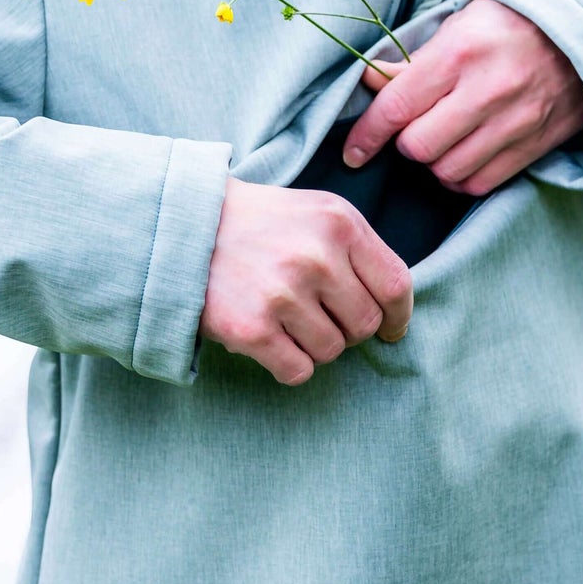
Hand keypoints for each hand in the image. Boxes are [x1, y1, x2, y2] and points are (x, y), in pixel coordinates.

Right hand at [199, 176, 413, 386]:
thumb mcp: (318, 213)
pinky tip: (270, 340)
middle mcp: (316, 257)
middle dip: (348, 329)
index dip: (397, 316)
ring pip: (332, 351)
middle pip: (364, 324)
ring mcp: (283, 294)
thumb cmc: (261, 224)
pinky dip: (289, 364)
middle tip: (319, 316)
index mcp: (340, 223)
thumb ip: (358, 251)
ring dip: (314, 345)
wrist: (185, 226)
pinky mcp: (252, 329)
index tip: (388, 328)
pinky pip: (298, 371)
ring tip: (286, 319)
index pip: (395, 286)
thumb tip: (394, 310)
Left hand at [341, 0, 582, 194]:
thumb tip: (368, 82)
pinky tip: (464, 156)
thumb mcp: (460, 25)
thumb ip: (413, 60)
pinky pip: (481, 182)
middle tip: (414, 127)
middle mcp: (486, 90)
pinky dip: (463, 177)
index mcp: (459, 53)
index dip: (366, 135)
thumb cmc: (511, 24)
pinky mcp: (534, 145)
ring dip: (435, 162)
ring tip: (442, 140)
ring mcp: (514, 122)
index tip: (353, 151)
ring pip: (448, 170)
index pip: (396, 107)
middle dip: (406, 144)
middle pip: (418, 147)